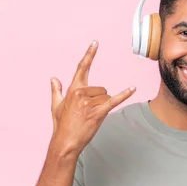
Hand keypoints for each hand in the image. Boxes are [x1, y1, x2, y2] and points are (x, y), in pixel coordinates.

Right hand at [49, 40, 135, 154]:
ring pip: (106, 97)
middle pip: (101, 89)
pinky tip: (133, 88)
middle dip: (99, 100)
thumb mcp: (56, 106)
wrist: (65, 142)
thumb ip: (56, 90)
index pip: (82, 67)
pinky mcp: (98, 112)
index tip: (95, 42)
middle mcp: (81, 93)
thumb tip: (53, 78)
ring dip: (102, 107)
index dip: (89, 54)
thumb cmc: (61, 125)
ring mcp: (90, 102)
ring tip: (91, 118)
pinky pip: (114, 101)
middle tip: (87, 113)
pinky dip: (124, 95)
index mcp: (73, 89)